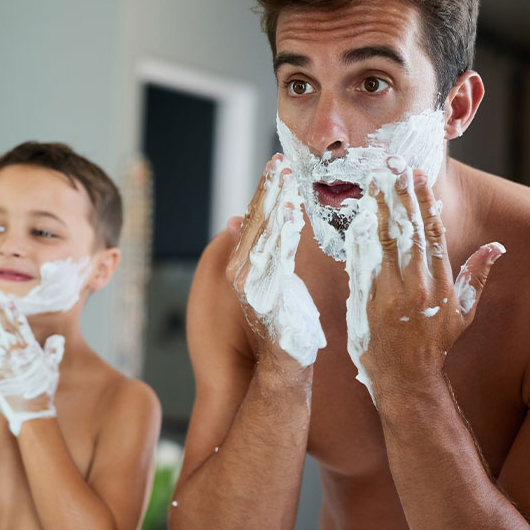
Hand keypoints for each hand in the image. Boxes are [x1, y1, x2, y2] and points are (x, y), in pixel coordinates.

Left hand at [0, 298, 65, 435]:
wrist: (30, 412)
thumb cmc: (42, 391)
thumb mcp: (52, 369)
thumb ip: (53, 352)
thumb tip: (57, 339)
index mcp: (29, 351)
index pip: (20, 326)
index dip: (14, 312)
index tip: (8, 300)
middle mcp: (14, 354)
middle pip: (4, 327)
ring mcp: (1, 362)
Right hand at [224, 154, 327, 370]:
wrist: (272, 369)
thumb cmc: (274, 331)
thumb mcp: (262, 286)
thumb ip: (251, 254)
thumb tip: (239, 220)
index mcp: (246, 265)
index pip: (255, 220)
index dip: (265, 192)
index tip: (276, 166)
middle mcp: (243, 270)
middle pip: (256, 221)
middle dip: (268, 189)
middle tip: (279, 160)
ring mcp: (252, 281)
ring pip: (263, 233)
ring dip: (274, 204)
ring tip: (284, 177)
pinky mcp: (263, 292)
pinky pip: (273, 255)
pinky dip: (281, 232)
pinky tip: (291, 212)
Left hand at [345, 160, 504, 402]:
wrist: (404, 379)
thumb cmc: (435, 345)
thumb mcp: (464, 313)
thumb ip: (477, 276)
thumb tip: (497, 247)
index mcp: (440, 285)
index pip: (433, 234)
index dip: (425, 202)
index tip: (419, 175)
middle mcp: (415, 286)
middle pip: (407, 231)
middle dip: (400, 196)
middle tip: (393, 166)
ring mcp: (388, 293)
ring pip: (382, 242)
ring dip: (377, 210)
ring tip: (373, 182)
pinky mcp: (364, 301)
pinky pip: (361, 263)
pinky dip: (359, 239)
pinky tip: (356, 217)